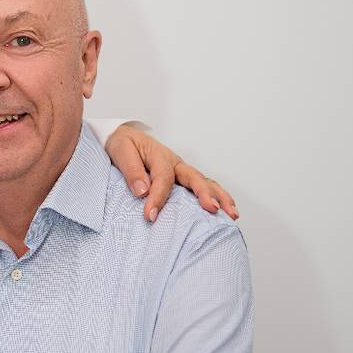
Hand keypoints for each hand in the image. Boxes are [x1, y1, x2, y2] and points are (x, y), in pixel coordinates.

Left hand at [105, 125, 238, 222]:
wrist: (124, 137)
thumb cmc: (123, 145)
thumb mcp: (121, 151)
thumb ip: (131, 170)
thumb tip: (143, 190)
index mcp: (160, 156)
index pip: (162, 178)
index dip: (158, 198)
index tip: (150, 215)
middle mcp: (175, 163)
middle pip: (195, 177)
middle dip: (204, 194)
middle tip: (211, 210)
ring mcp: (182, 171)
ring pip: (205, 182)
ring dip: (219, 197)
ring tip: (231, 214)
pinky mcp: (183, 179)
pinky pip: (202, 187)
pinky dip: (216, 197)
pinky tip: (226, 210)